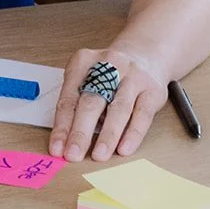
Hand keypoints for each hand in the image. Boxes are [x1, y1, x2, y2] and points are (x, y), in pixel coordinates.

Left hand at [49, 46, 167, 162]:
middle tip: (73, 154)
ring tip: (99, 155)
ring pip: (119, 108)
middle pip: (91, 101)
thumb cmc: (109, 73)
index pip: (69, 98)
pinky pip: (142, 114)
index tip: (56, 149)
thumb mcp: (87, 77)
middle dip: (81, 131)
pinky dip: (133, 134)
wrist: (145, 53)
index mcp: (83, 62)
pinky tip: (124, 148)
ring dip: (108, 135)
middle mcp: (108, 65)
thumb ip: (77, 103)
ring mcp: (133, 77)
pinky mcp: (153, 90)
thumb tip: (67, 140)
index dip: (61, 126)